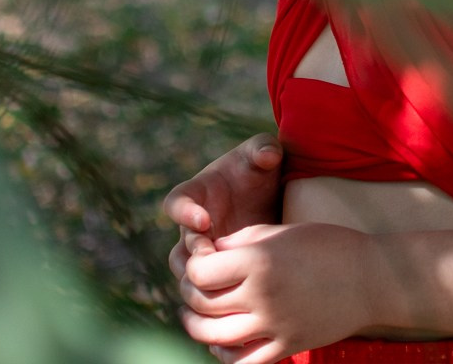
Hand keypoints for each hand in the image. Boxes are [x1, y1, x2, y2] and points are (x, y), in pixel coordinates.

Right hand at [164, 135, 284, 291]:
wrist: (275, 198)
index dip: (184, 213)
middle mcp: (194, 228)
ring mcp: (205, 253)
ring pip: (190, 278)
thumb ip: (263, 149)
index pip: (177, 203)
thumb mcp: (264, 154)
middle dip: (194, 258)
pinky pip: (209, 292)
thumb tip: (267, 155)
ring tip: (227, 285)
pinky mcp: (219, 273)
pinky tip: (241, 302)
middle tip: (214, 260)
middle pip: (180, 251)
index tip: (204, 220)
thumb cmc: (261, 170)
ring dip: (203, 284)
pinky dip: (219, 299)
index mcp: (196, 194)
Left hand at [177, 222, 377, 363]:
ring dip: (197, 328)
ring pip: (214, 338)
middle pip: (202, 305)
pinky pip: (244, 363)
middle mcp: (262, 295)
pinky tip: (222, 343)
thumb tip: (207, 255)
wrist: (372, 278)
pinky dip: (224, 356)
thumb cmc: (327, 245)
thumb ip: (241, 242)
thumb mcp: (281, 231)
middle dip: (189, 296)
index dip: (193, 266)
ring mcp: (275, 326)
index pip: (199, 272)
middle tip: (193, 288)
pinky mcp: (288, 346)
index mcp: (258, 260)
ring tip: (197, 317)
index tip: (200, 261)